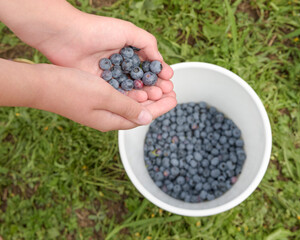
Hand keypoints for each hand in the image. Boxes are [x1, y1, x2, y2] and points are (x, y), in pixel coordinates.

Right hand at [33, 64, 176, 130]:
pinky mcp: (95, 99)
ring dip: (146, 95)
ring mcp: (101, 109)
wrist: (42, 84)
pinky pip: (121, 97)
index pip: (143, 116)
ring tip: (160, 86)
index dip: (161, 107)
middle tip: (171, 90)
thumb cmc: (72, 89)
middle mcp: (108, 118)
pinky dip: (132, 90)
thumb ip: (127, 107)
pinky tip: (138, 84)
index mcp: (112, 120)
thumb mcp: (104, 96)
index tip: (176, 98)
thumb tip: (147, 119)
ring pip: (131, 103)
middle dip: (156, 101)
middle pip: (139, 111)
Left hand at [35, 11, 173, 102]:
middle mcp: (120, 66)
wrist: (66, 36)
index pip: (148, 67)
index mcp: (128, 52)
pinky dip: (129, 97)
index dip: (160, 75)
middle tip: (167, 92)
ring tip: (157, 96)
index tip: (170, 81)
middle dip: (156, 87)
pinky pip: (118, 94)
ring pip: (132, 89)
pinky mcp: (100, 86)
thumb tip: (161, 63)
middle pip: (142, 81)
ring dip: (146, 94)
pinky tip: (140, 100)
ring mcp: (110, 77)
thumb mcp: (128, 31)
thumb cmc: (98, 30)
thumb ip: (148, 44)